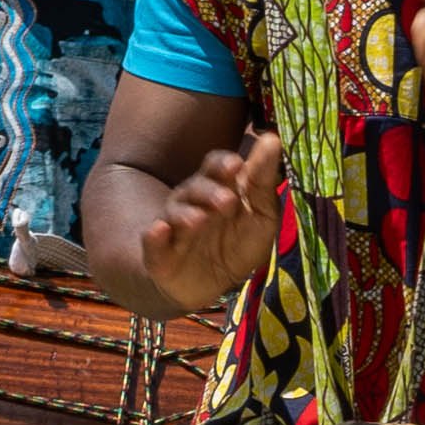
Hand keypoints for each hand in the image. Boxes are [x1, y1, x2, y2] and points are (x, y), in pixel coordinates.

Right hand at [153, 131, 297, 309]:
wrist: (215, 286)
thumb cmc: (239, 243)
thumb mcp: (261, 214)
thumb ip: (263, 180)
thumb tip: (272, 139)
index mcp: (217, 187)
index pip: (216, 166)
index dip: (223, 164)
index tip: (237, 165)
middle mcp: (191, 202)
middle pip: (195, 188)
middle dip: (209, 192)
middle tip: (228, 202)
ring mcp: (173, 227)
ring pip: (174, 213)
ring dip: (186, 215)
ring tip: (199, 220)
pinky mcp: (160, 254)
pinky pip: (152, 242)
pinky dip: (154, 236)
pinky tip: (159, 230)